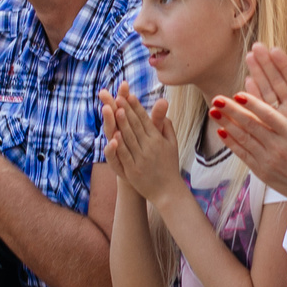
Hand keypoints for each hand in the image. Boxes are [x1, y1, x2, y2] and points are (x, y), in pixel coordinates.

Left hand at [100, 86, 184, 202]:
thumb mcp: (172, 145)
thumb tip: (164, 110)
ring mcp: (141, 159)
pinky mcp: (134, 171)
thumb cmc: (169, 166)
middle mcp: (150, 147)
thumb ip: (167, 127)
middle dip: (126, 110)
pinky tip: (114, 136)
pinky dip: (120, 146)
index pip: (145, 120)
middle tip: (118, 97)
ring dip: (122, 124)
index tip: (129, 95)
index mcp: (158, 139)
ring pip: (130, 138)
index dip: (136, 107)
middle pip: (136, 126)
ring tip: (115, 109)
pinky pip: (125, 156)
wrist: (168, 191)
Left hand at [209, 87, 286, 205]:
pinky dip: (231, 144)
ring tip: (213, 112)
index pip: (268, 115)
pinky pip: (243, 155)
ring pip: (243, 139)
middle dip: (232, 111)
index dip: (252, 104)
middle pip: (251, 125)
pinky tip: (221, 132)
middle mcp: (278, 147)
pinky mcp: (262, 172)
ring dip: (227, 124)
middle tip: (217, 99)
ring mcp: (269, 160)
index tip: (237, 94)